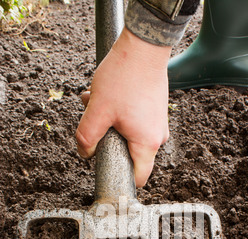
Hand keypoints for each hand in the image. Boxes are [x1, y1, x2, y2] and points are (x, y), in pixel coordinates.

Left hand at [76, 27, 170, 187]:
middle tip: (97, 121)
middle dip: (109, 142)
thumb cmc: (124, 77)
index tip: (106, 168)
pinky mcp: (155, 111)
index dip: (121, 178)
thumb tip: (85, 153)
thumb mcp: (97, 110)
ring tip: (100, 102)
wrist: (144, 46)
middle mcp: (157, 137)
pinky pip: (136, 122)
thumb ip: (86, 138)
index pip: (138, 178)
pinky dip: (119, 113)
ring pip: (130, 135)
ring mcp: (158, 124)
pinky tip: (109, 96)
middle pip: (130, 155)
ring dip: (111, 123)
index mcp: (147, 144)